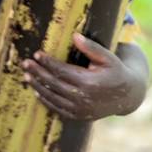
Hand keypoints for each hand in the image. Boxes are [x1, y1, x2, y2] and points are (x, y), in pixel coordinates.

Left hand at [22, 33, 145, 120]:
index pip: (62, 71)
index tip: (36, 54)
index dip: (48, 62)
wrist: (127, 96)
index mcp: (89, 82)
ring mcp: (80, 110)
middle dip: (38, 73)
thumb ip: (91, 47)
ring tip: (26, 75)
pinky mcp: (79, 116)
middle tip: (25, 63)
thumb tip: (75, 35)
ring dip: (38, 86)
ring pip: (53, 97)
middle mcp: (83, 98)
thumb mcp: (107, 57)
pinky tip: (37, 91)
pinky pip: (58, 109)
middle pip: (54, 84)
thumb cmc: (115, 71)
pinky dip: (46, 100)